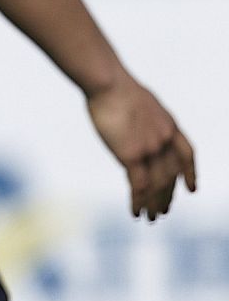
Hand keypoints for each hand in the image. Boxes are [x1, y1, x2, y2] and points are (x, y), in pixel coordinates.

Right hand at [87, 72, 196, 219]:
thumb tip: (131, 120)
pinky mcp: (132, 155)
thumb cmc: (114, 84)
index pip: (187, 155)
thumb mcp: (138, 100)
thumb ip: (141, 117)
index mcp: (169, 125)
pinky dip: (138, 201)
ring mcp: (150, 149)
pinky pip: (138, 186)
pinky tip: (135, 212)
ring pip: (157, 185)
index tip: (192, 189)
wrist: (108, 82)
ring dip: (154, 204)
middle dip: (167, 195)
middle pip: (170, 175)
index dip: (190, 173)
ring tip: (151, 218)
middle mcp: (165, 140)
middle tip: (163, 211)